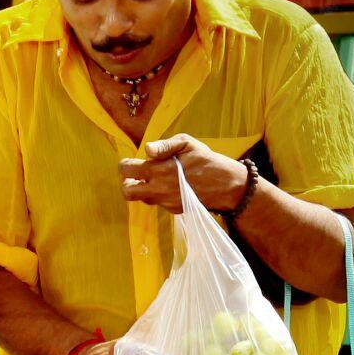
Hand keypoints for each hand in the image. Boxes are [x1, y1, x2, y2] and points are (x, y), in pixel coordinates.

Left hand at [120, 133, 245, 212]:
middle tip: (136, 175)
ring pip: (143, 199)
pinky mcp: (174, 210)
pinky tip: (172, 186)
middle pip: (127, 192)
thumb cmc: (207, 160)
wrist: (227, 185)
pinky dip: (160, 195)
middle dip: (127, 182)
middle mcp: (159, 189)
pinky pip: (159, 203)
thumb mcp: (188, 144)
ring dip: (144, 189)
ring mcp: (166, 202)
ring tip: (156, 179)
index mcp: (159, 170)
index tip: (133, 162)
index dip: (126, 164)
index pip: (126, 170)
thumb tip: (147, 149)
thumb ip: (165, 145)